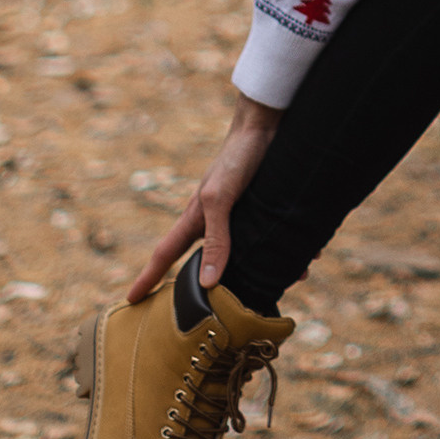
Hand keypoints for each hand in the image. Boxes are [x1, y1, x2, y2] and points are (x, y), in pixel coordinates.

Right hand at [127, 95, 285, 304]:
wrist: (267, 125)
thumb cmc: (237, 157)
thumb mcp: (220, 199)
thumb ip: (215, 239)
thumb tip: (206, 283)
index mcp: (195, 219)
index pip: (165, 255)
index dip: (148, 278)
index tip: (131, 301)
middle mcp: (215, 221)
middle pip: (204, 261)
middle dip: (205, 287)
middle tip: (206, 313)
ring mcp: (239, 215)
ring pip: (243, 254)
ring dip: (259, 271)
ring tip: (281, 284)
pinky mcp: (262, 208)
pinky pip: (271, 237)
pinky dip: (286, 250)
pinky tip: (308, 257)